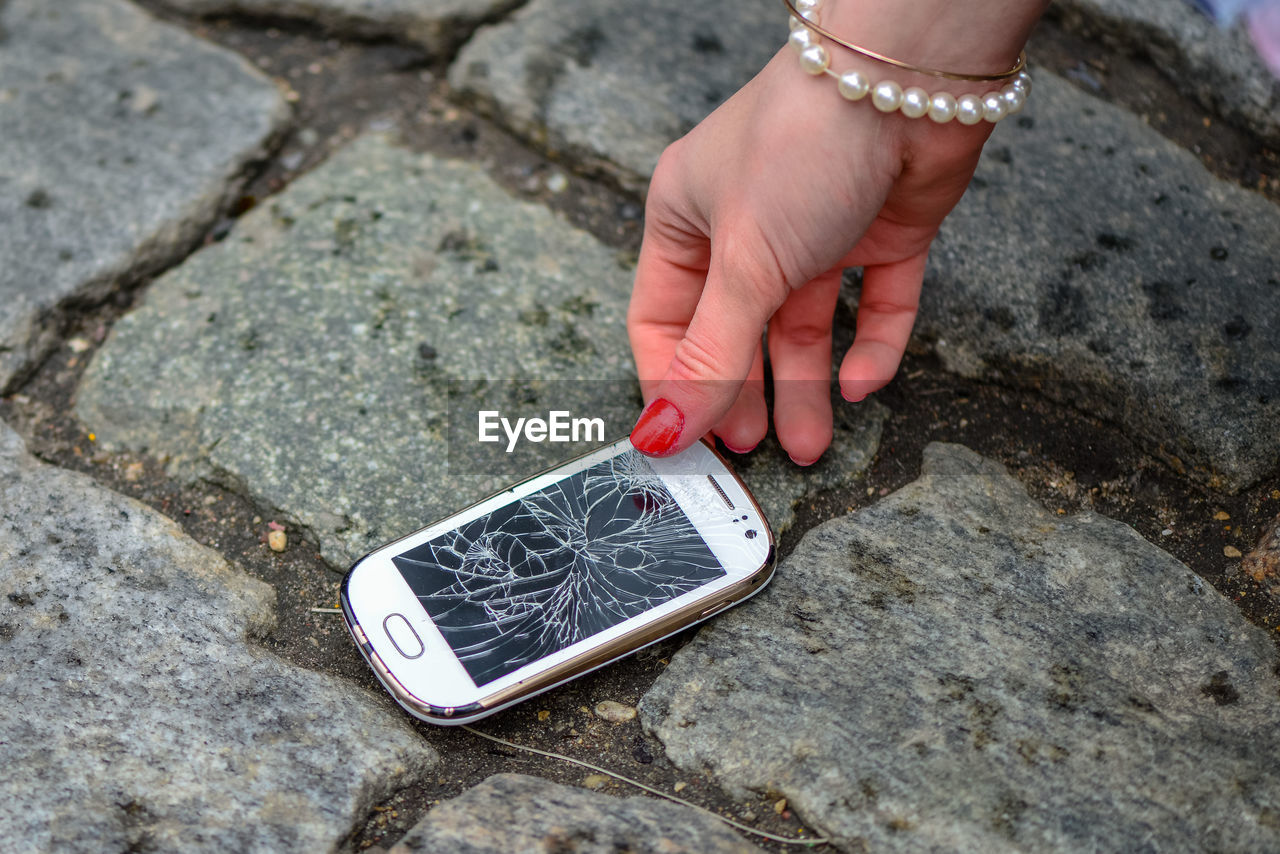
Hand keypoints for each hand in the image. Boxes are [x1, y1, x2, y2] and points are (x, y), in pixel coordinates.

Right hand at [626, 45, 997, 462]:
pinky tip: (861, 382)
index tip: (684, 440)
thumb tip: (662, 434)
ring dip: (805, 387)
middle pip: (735, 332)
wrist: (909, 79)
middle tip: (752, 451)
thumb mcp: (743, 264)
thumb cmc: (800, 145)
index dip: (671, 381)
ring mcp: (816, 231)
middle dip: (743, 393)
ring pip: (804, 327)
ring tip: (809, 445)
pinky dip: (870, 346)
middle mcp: (747, 227)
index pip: (662, 319)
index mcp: (688, 218)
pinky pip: (872, 305)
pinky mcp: (880, 233)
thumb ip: (709, 357)